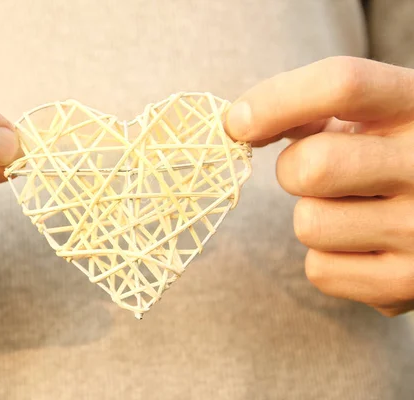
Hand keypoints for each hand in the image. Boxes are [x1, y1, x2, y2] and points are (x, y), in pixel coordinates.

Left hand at [226, 56, 413, 315]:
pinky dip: (328, 258)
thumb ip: (315, 105)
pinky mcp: (407, 284)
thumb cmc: (392, 154)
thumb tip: (242, 122)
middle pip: (312, 166)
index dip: (274, 101)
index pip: (342, 84)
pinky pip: (320, 270)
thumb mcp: (375, 114)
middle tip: (316, 173)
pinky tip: (362, 244)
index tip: (237, 123)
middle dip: (292, 169)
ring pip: (309, 224)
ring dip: (313, 216)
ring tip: (354, 209)